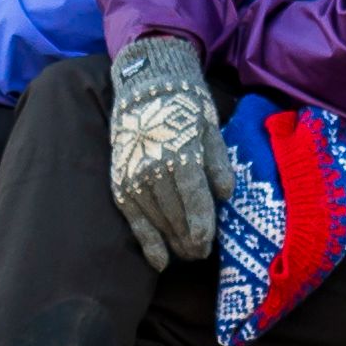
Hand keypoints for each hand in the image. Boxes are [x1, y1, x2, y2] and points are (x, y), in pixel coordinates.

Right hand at [103, 38, 221, 275]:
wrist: (145, 84)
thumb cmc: (185, 106)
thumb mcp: (210, 128)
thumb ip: (218, 162)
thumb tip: (225, 195)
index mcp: (181, 155)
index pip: (195, 202)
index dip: (203, 227)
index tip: (208, 244)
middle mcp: (154, 169)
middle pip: (176, 217)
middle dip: (191, 240)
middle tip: (202, 254)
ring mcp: (134, 176)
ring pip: (157, 220)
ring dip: (173, 241)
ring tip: (187, 254)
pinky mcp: (120, 180)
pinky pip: (134, 218)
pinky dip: (147, 241)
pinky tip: (160, 261)